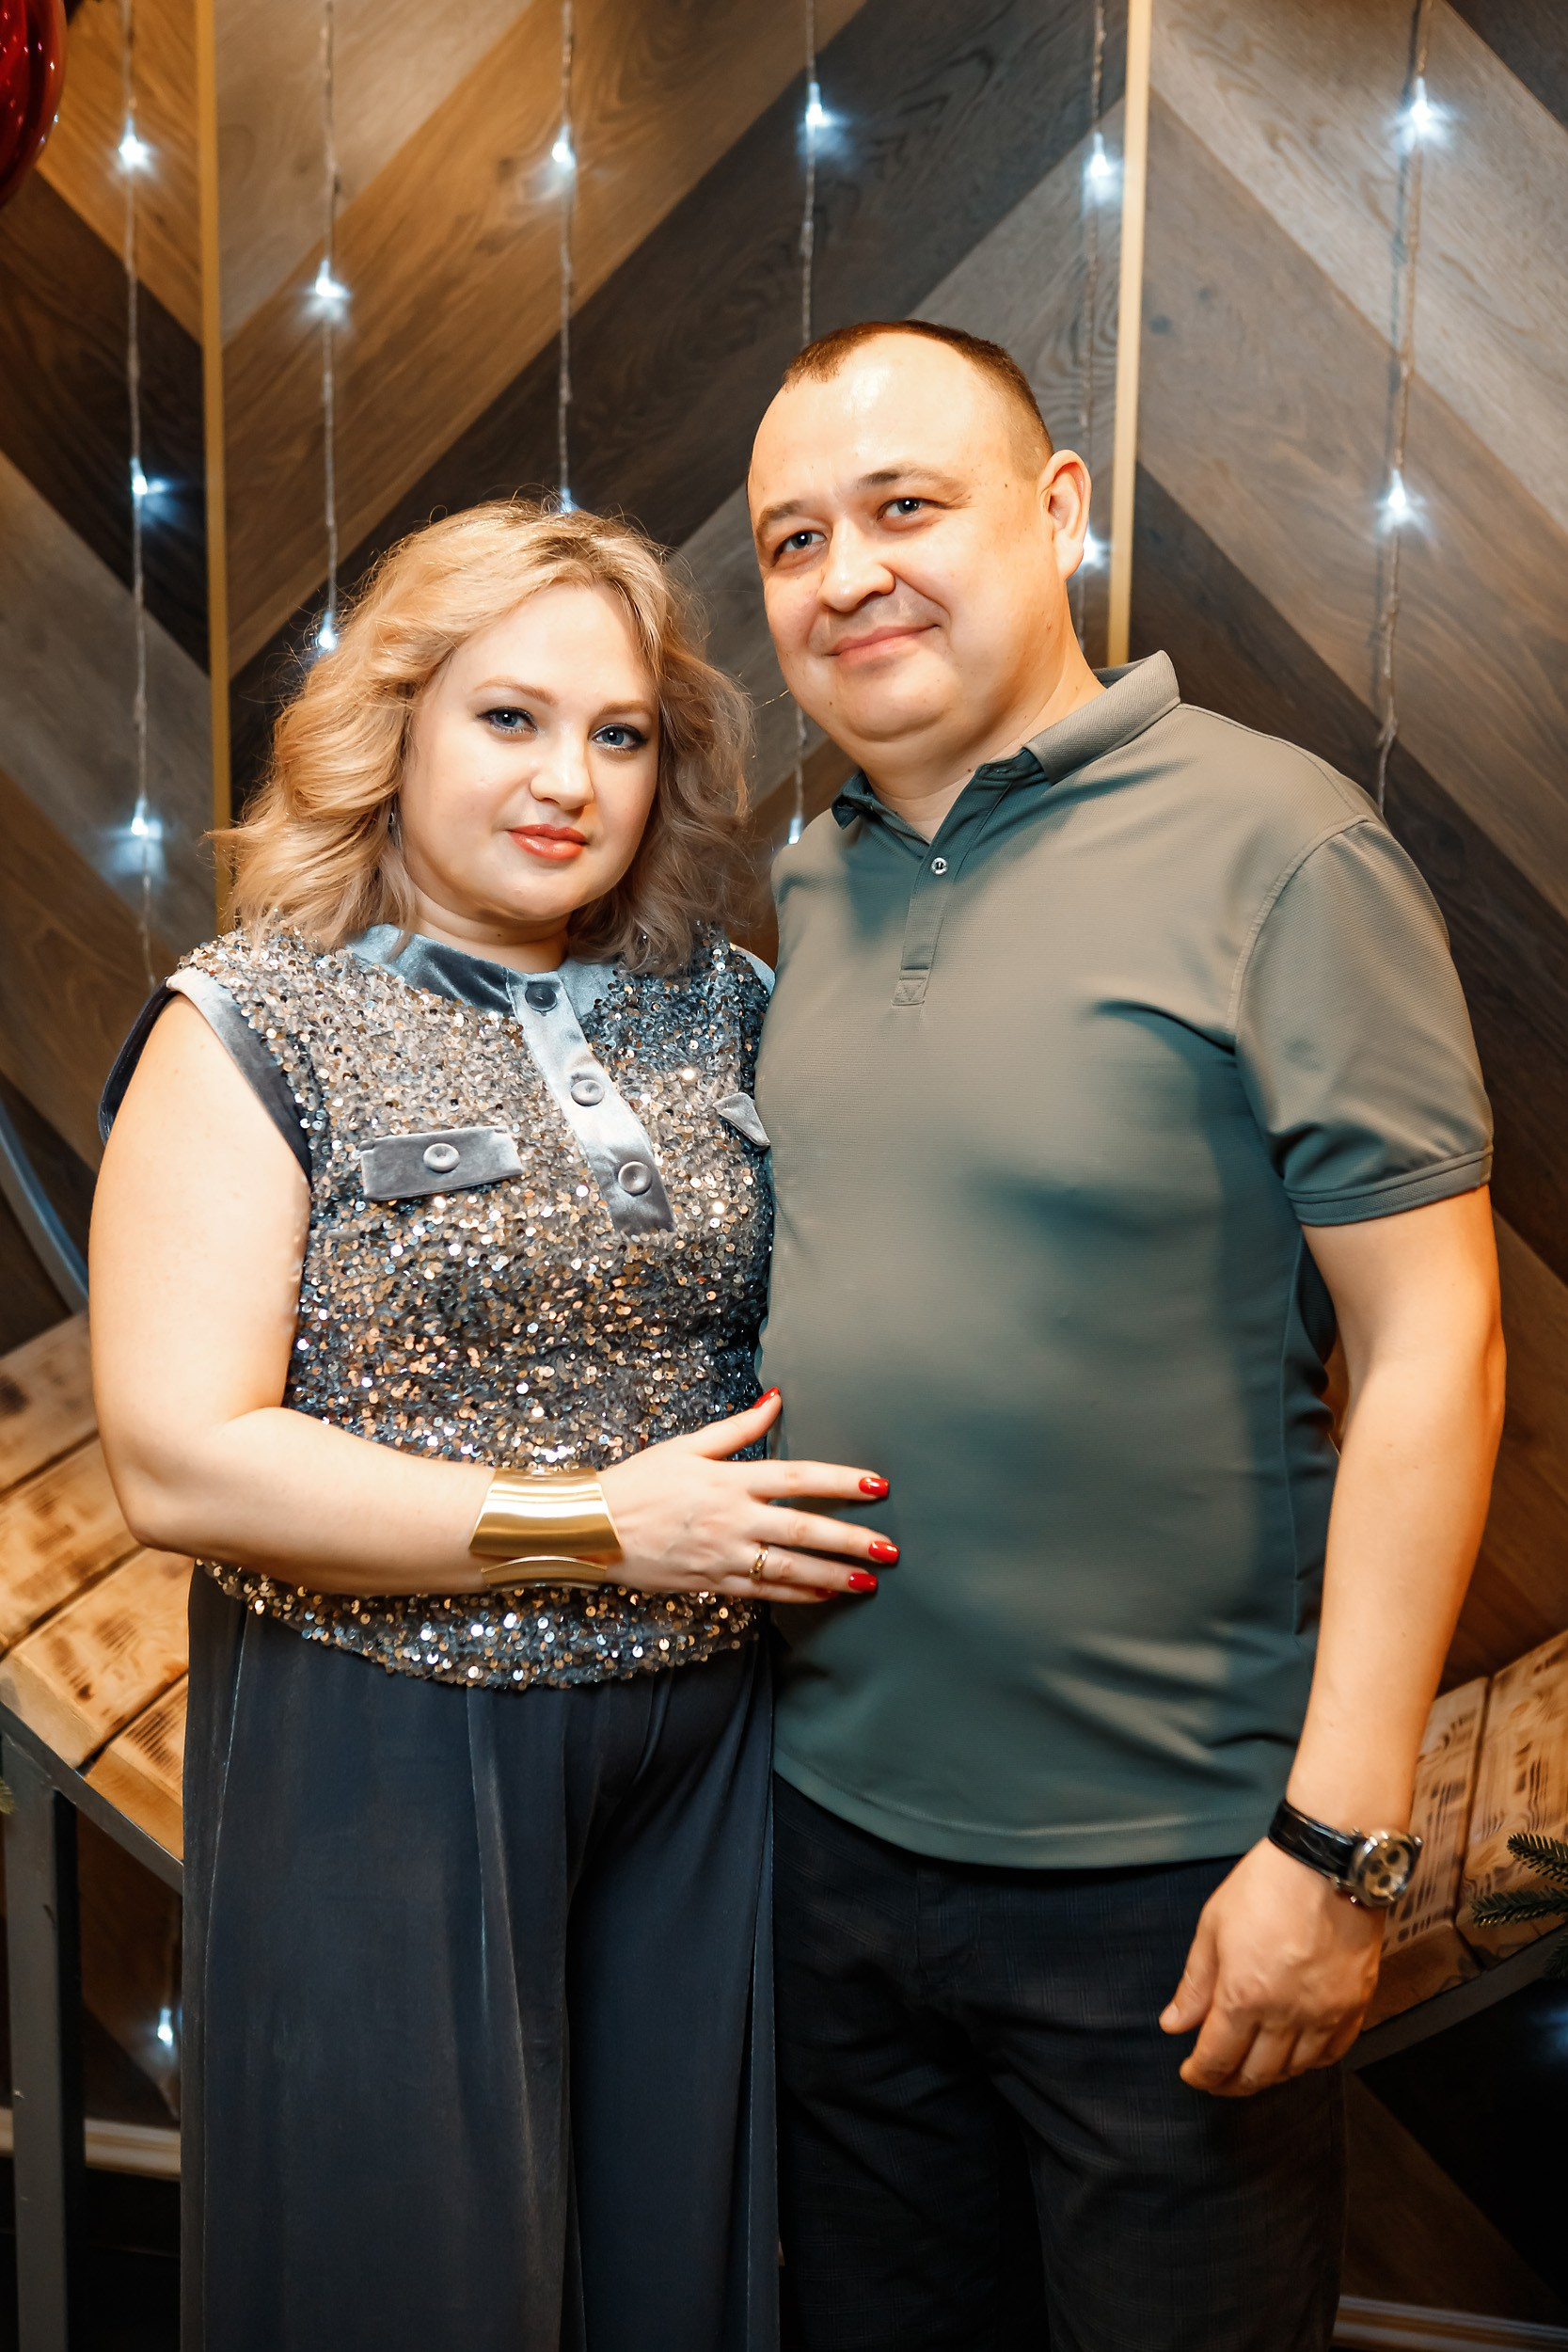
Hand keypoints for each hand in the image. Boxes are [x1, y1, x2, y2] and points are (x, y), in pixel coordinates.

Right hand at [597, 1390, 892, 1603]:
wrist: (592, 1529)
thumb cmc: (638, 1481)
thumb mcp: (686, 1445)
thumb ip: (738, 1428)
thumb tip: (777, 1400)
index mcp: (729, 1480)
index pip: (797, 1478)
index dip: (841, 1481)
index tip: (878, 1485)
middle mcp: (732, 1520)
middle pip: (804, 1531)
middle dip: (851, 1541)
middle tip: (890, 1549)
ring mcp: (723, 1556)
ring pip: (789, 1570)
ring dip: (833, 1577)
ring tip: (868, 1582)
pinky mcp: (711, 1584)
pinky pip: (762, 1594)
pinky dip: (796, 1596)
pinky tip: (823, 1596)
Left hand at [1158, 1839, 1383, 2095]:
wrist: (1328, 1863)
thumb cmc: (1268, 1885)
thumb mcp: (1213, 1926)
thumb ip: (1195, 1984)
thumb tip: (1174, 2024)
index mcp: (1244, 1995)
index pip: (1217, 2058)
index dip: (1201, 2074)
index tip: (1192, 2074)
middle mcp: (1287, 2014)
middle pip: (1256, 2074)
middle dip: (1230, 2082)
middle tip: (1217, 2078)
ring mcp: (1325, 2014)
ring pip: (1295, 2070)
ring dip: (1269, 2075)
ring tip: (1252, 2066)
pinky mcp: (1354, 2005)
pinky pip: (1332, 2053)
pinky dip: (1310, 2062)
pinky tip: (1296, 2054)